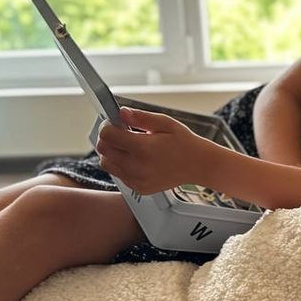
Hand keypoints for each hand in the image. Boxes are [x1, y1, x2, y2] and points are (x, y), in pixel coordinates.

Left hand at [95, 106, 212, 194]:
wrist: (198, 165)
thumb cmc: (184, 143)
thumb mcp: (165, 123)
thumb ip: (141, 117)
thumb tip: (121, 112)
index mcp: (143, 147)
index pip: (106, 135)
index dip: (108, 125)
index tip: (115, 123)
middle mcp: (137, 166)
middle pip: (103, 149)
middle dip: (108, 138)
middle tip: (121, 133)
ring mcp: (137, 179)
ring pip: (106, 163)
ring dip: (112, 152)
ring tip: (128, 146)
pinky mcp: (138, 188)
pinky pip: (118, 175)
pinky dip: (121, 165)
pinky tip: (136, 159)